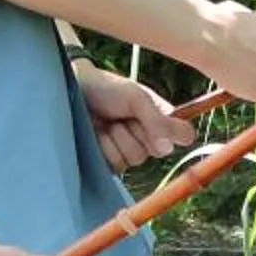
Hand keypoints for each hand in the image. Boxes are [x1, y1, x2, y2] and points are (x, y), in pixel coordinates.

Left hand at [76, 63, 193, 171]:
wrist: (73, 93)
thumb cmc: (106, 88)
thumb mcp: (136, 97)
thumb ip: (157, 120)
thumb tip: (169, 148)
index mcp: (161, 118)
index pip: (183, 136)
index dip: (169, 134)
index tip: (151, 122)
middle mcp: (149, 137)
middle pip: (157, 152)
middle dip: (135, 132)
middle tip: (121, 116)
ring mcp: (129, 151)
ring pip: (135, 159)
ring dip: (117, 139)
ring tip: (106, 123)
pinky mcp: (111, 162)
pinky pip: (117, 166)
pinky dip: (105, 149)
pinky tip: (97, 135)